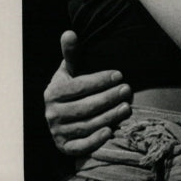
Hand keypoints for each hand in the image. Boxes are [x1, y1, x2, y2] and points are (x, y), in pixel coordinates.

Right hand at [44, 31, 131, 155]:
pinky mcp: (64, 147)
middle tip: (128, 90)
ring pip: (86, 126)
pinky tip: (111, 131)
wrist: (61, 116)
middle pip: (84, 107)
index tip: (119, 75)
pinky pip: (79, 147)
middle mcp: (52, 114)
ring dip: (108, 117)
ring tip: (127, 107)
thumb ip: (71, 53)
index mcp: (52, 92)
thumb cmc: (70, 87)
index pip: (78, 86)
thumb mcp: (69, 70)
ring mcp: (58, 132)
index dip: (99, 80)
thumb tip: (69, 32)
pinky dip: (95, 140)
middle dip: (108, 98)